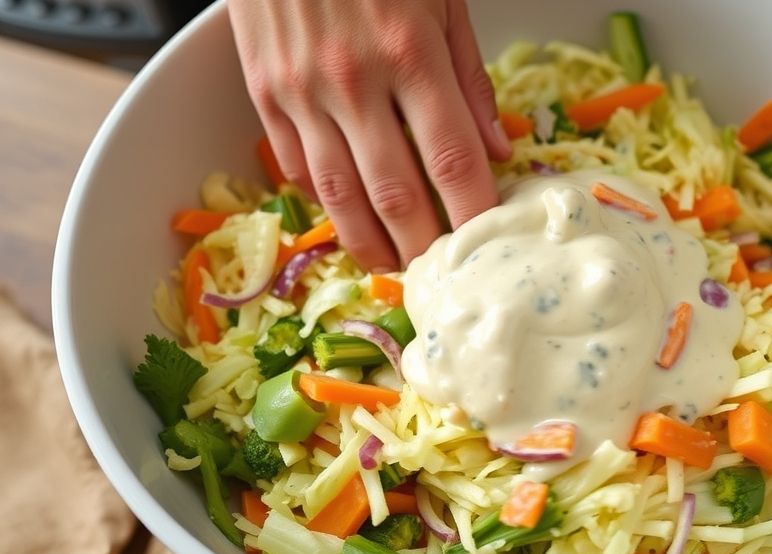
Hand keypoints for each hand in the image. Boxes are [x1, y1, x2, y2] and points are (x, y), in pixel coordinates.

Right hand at [227, 0, 511, 270]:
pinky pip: (298, 167)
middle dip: (425, 245)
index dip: (474, 213)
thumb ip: (471, 77)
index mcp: (411, 52)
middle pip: (397, 194)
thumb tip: (498, 148)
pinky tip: (350, 217)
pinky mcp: (263, 94)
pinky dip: (327, 201)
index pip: (452, 159)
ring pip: (340, 196)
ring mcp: (301, 92)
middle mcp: (353, 81)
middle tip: (444, 273)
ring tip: (396, 267)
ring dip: (371, 244)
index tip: (490, 244)